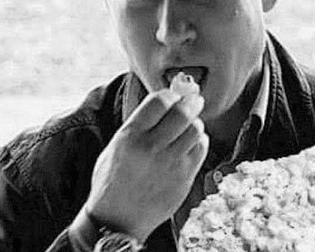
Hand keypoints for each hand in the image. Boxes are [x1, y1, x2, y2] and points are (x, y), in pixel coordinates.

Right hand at [75, 89, 208, 242]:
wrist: (117, 219)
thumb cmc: (113, 180)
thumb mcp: (116, 145)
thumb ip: (139, 124)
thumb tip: (164, 101)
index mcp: (130, 136)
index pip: (159, 101)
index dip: (169, 94)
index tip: (172, 95)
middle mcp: (151, 147)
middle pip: (182, 112)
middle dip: (190, 102)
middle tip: (193, 101)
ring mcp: (170, 163)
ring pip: (195, 129)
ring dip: (195, 123)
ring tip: (189, 125)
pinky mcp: (184, 177)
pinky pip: (201, 149)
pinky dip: (199, 141)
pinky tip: (191, 143)